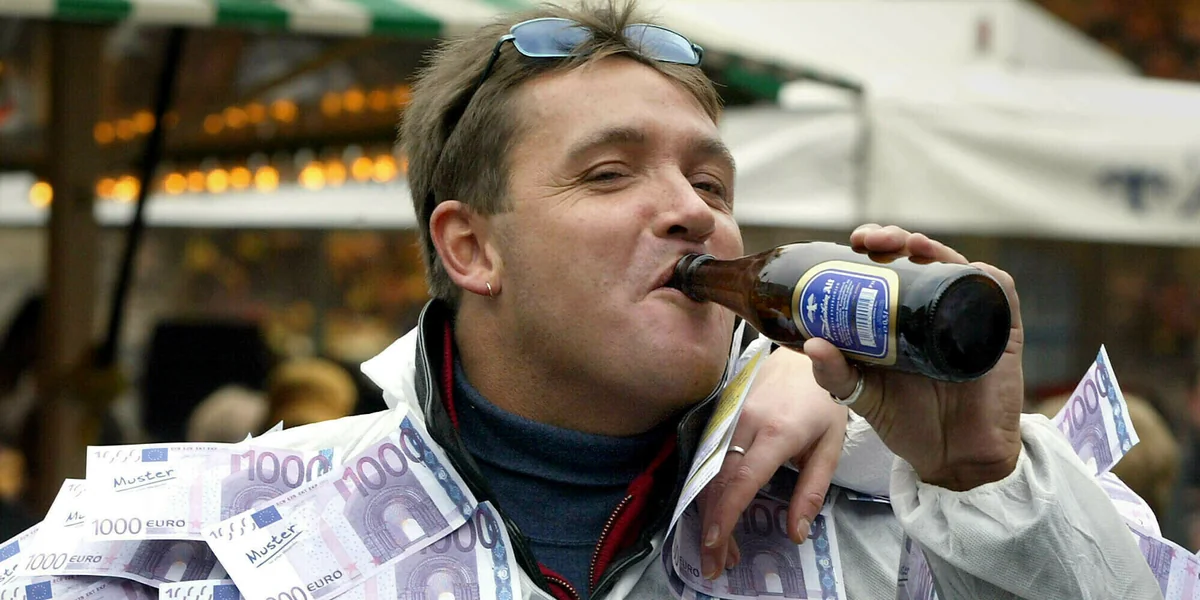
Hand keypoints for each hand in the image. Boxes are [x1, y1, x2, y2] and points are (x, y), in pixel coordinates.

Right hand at [697, 347, 847, 578]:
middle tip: (716, 562)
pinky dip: (705, 487)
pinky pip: (705, 455)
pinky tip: (711, 510)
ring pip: (707, 470)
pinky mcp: (719, 413)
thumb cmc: (822, 402)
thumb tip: (797, 534)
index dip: (726, 515)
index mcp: (777, 433)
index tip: (716, 545)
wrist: (800, 354)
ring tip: (716, 544)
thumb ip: (812, 490)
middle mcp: (745, 423)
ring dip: (706, 510)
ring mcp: (728, 416)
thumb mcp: (830, 446)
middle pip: (718, 481)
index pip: (743, 480)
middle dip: (712, 526)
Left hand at [806, 224, 1023, 490]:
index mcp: (900, 318)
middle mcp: (934, 310)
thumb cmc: (908, 423)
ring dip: (933, 248)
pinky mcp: (1002, 334)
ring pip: (956, 267)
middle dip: (894, 239)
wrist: (953, 459)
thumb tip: (811, 344)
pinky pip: (1000, 294)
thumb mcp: (863, 396)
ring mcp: (970, 318)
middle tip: (870, 241)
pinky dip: (984, 277)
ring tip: (907, 244)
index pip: (888, 269)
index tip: (851, 244)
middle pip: (919, 259)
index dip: (872, 249)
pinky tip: (964, 269)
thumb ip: (836, 373)